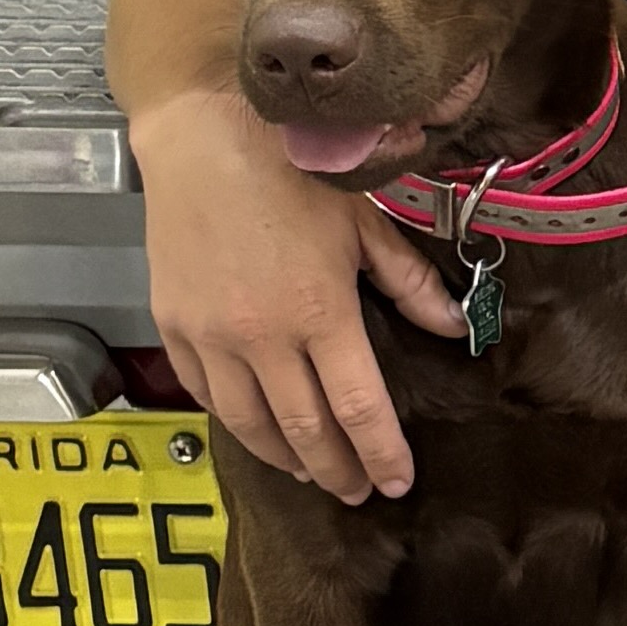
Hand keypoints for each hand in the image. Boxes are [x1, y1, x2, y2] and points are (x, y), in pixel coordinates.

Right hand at [130, 82, 466, 501]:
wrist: (201, 134)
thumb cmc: (289, 168)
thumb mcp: (363, 219)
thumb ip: (409, 281)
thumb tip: (453, 327)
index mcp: (320, 312)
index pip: (359, 409)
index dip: (382, 454)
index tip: (398, 482)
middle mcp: (262, 338)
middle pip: (305, 431)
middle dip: (336, 470)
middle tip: (357, 491)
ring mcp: (211, 337)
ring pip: (250, 425)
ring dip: (284, 457)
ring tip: (310, 471)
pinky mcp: (173, 327)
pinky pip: (205, 394)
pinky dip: (234, 421)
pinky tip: (255, 428)